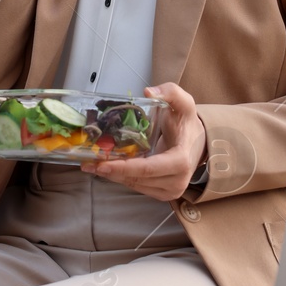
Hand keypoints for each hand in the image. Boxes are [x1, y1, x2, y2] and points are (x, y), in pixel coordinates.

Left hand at [80, 81, 205, 201]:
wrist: (198, 143)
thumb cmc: (186, 123)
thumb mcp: (183, 103)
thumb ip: (170, 92)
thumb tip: (148, 92)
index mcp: (180, 161)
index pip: (148, 169)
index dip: (123, 168)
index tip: (101, 164)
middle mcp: (176, 181)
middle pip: (137, 180)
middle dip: (111, 172)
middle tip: (87, 164)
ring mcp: (170, 191)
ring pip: (135, 186)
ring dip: (113, 177)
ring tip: (92, 165)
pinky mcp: (163, 194)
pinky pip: (138, 187)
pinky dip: (122, 178)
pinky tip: (108, 168)